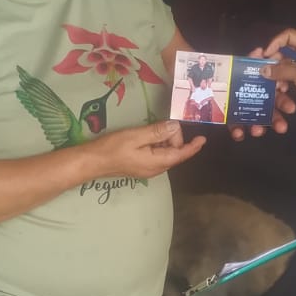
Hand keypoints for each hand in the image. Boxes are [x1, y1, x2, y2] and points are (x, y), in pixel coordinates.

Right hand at [87, 121, 205, 179]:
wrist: (93, 162)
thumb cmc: (112, 148)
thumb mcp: (136, 136)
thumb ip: (157, 132)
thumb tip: (175, 127)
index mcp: (158, 162)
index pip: (181, 154)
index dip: (193, 146)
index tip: (202, 139)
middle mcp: (156, 169)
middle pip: (174, 151)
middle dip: (171, 137)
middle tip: (157, 126)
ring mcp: (149, 169)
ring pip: (165, 152)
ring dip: (162, 139)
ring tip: (148, 132)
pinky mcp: (142, 166)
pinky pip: (156, 154)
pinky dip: (156, 144)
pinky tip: (145, 137)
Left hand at [227, 40, 295, 140]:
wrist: (203, 74)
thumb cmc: (225, 69)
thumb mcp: (239, 63)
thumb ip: (250, 59)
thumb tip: (259, 51)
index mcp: (261, 89)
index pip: (276, 96)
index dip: (284, 102)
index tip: (291, 108)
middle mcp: (254, 101)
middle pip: (268, 112)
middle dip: (277, 120)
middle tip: (282, 127)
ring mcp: (242, 112)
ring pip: (254, 122)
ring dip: (258, 128)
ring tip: (258, 131)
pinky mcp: (228, 119)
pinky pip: (235, 128)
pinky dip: (238, 132)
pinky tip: (238, 133)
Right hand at [254, 28, 295, 120]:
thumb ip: (282, 70)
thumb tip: (263, 69)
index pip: (288, 35)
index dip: (275, 42)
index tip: (266, 55)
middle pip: (283, 49)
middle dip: (274, 61)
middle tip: (267, 72)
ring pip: (283, 62)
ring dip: (277, 72)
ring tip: (275, 83)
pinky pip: (286, 72)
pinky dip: (281, 79)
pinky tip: (281, 88)